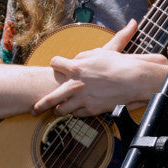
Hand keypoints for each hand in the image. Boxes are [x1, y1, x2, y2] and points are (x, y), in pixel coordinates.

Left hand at [32, 20, 167, 116]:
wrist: (133, 80)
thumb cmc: (118, 64)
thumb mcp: (101, 52)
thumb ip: (84, 55)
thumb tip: (76, 58)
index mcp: (76, 68)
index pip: (55, 64)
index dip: (56, 63)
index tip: (57, 65)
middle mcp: (75, 85)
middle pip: (49, 98)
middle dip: (40, 104)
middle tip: (34, 108)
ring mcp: (82, 99)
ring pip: (62, 110)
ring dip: (60, 109)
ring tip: (59, 110)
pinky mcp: (91, 110)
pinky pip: (78, 114)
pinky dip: (78, 111)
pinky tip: (80, 108)